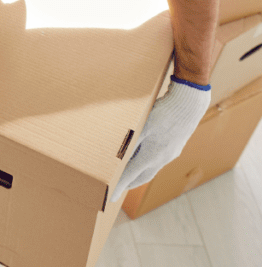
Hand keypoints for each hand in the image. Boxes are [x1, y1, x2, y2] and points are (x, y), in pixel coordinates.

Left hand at [112, 76, 210, 199]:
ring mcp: (171, 152)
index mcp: (153, 155)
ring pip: (152, 168)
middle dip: (130, 183)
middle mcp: (163, 158)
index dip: (120, 185)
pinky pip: (159, 160)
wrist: (189, 104)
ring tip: (129, 175)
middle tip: (118, 188)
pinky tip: (144, 157)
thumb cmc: (163, 113)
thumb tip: (119, 155)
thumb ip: (131, 141)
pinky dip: (148, 164)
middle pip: (143, 176)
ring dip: (139, 174)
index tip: (111, 197)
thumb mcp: (142, 126)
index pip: (131, 175)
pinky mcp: (175, 145)